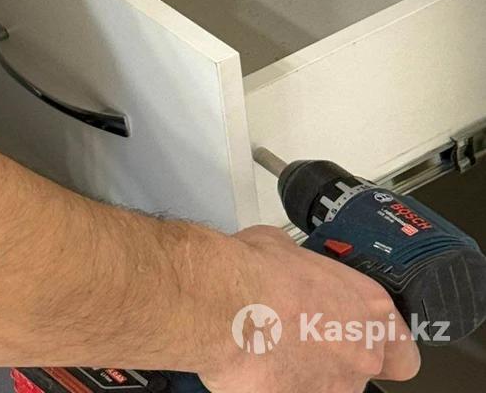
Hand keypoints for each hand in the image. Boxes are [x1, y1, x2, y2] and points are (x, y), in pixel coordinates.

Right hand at [193, 226, 420, 391]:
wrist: (224, 303)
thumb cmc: (254, 272)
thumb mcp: (286, 247)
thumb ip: (305, 270)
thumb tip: (290, 268)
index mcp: (369, 308)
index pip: (403, 353)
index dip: (384, 349)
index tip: (362, 340)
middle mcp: (361, 354)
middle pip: (361, 370)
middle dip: (334, 358)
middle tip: (300, 336)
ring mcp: (334, 388)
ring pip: (326, 386)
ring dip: (304, 372)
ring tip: (270, 346)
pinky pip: (290, 391)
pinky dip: (277, 382)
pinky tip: (255, 362)